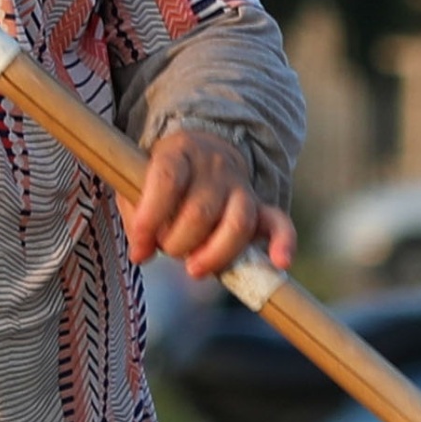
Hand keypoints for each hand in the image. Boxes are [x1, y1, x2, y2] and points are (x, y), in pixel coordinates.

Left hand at [129, 126, 291, 283]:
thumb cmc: (165, 178)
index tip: (140, 247)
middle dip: (178, 243)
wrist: (204, 152)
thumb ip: (136, 214)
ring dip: (214, 254)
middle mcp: (214, 167)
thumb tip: (142, 253)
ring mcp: (241, 187)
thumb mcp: (139, 183)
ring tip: (195, 269)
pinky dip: (283, 243)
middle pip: (201, 211)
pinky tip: (280, 262)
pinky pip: (279, 222)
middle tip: (167, 250)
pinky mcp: (261, 206)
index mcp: (180, 153)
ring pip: (238, 222)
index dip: (151, 216)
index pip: (168, 180)